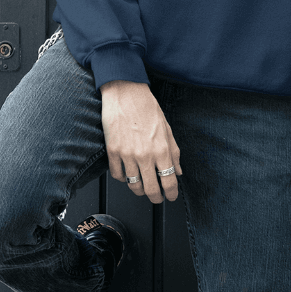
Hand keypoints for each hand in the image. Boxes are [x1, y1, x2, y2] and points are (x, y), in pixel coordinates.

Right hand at [102, 80, 181, 203]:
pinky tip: (128, 175)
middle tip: (157, 198)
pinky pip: (118, 175)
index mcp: (161, 150)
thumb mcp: (167, 129)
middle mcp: (145, 155)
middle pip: (151, 189)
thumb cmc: (146, 107)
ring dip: (139, 190)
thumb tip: (178, 171)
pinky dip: (123, 179)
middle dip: (156, 198)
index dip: (171, 193)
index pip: (169, 181)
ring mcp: (127, 155)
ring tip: (142, 188)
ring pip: (133, 185)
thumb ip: (174, 153)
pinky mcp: (113, 152)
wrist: (125, 93)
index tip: (171, 196)